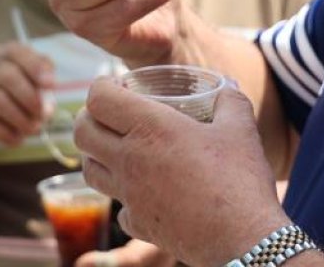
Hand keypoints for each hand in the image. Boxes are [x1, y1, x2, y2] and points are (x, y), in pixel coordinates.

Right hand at [0, 42, 54, 162]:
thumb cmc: (8, 104)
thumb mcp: (27, 91)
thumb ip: (40, 89)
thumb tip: (48, 100)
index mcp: (2, 53)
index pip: (18, 52)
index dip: (36, 67)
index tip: (51, 85)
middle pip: (7, 75)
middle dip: (29, 98)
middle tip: (42, 117)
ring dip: (17, 118)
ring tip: (31, 130)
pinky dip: (1, 131)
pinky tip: (14, 139)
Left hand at [74, 78, 290, 266]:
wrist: (242, 238)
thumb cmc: (239, 179)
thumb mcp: (241, 127)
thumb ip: (230, 100)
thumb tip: (226, 88)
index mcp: (149, 128)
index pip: (99, 99)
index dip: (100, 86)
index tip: (114, 85)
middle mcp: (129, 160)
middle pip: (81, 133)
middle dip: (88, 118)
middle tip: (106, 114)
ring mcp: (130, 196)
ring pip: (89, 171)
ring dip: (95, 156)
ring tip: (114, 149)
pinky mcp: (139, 225)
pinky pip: (119, 209)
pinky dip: (125, 199)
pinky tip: (143, 193)